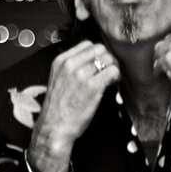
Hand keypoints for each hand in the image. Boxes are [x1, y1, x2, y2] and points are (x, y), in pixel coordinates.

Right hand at [29, 41, 118, 171]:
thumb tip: (93, 60)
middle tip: (108, 70)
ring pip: (108, 59)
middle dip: (107, 58)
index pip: (87, 44)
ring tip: (111, 78)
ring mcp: (81, 75)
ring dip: (113, 68)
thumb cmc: (58, 107)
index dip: (97, 53)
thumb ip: (72, 67)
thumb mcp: (59, 79)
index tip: (99, 63)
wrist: (54, 127)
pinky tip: (112, 84)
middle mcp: (70, 65)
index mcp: (61, 61)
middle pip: (99, 49)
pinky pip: (112, 72)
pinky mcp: (93, 87)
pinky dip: (116, 76)